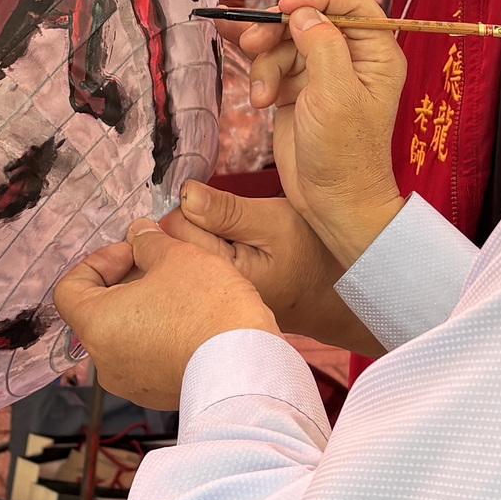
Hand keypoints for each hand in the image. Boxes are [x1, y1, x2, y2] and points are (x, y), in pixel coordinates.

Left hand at [54, 228, 275, 410]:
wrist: (245, 364)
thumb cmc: (206, 307)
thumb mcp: (177, 256)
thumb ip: (148, 243)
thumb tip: (139, 236)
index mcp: (96, 324)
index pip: (69, 289)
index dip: (98, 262)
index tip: (131, 251)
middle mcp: (105, 361)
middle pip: (99, 313)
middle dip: (126, 283)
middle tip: (159, 264)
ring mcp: (131, 383)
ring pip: (125, 336)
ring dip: (145, 310)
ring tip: (181, 291)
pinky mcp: (158, 394)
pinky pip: (148, 359)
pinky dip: (160, 337)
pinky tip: (192, 320)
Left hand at [165, 181, 380, 354]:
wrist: (332, 300)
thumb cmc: (311, 259)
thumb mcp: (276, 223)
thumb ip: (228, 210)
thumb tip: (186, 193)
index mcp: (215, 275)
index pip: (173, 228)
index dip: (194, 207)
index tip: (223, 211)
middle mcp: (201, 296)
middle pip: (168, 246)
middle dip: (190, 229)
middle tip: (232, 231)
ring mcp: (201, 305)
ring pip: (175, 261)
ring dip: (195, 245)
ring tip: (233, 248)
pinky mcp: (206, 306)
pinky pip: (186, 275)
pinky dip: (201, 261)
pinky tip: (230, 263)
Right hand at [240, 0, 409, 266]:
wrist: (331, 202)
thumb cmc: (345, 154)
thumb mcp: (335, 94)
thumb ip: (322, 45)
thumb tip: (304, 13)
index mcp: (376, 53)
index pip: (351, 2)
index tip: (285, 8)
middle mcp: (351, 58)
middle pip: (310, 18)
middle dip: (278, 30)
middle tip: (252, 42)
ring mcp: (323, 74)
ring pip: (285, 42)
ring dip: (266, 62)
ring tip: (260, 93)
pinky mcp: (298, 91)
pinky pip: (274, 66)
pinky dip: (262, 80)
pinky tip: (261, 103)